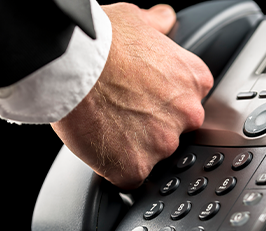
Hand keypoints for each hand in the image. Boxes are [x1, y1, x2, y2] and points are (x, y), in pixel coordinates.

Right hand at [51, 3, 212, 189]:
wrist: (72, 63)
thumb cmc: (100, 40)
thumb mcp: (135, 19)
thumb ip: (157, 23)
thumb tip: (164, 17)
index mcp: (193, 79)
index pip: (187, 102)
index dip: (161, 104)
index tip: (143, 101)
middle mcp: (186, 113)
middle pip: (173, 132)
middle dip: (150, 128)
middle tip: (121, 115)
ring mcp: (163, 143)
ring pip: (152, 156)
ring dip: (132, 148)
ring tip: (105, 126)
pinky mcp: (135, 166)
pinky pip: (129, 177)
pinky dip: (114, 167)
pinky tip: (99, 146)